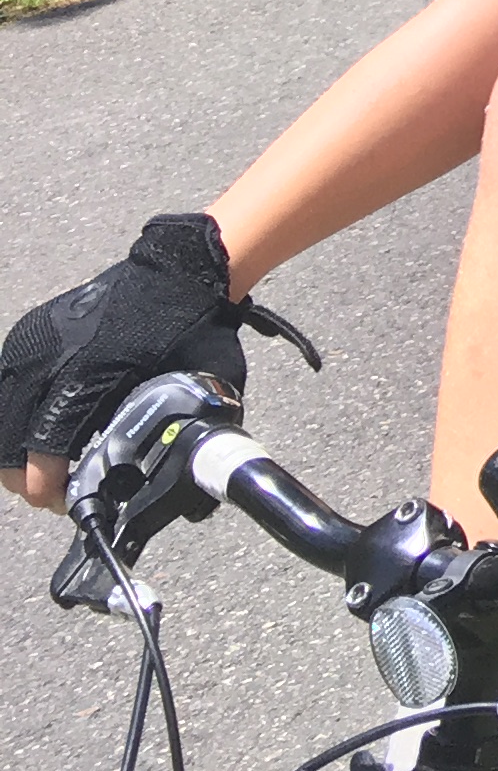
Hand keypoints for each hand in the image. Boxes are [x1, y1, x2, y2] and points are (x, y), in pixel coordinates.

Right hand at [4, 215, 252, 507]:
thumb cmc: (193, 326)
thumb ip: (191, 432)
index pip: (47, 442)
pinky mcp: (28, 335)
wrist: (179, 267)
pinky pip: (4, 390)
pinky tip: (34, 436)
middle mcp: (52, 357)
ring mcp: (34, 343)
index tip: (60, 503)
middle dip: (24, 477)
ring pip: (1, 418)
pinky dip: (13, 421)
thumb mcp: (204, 382)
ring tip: (41, 471)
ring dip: (12, 452)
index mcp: (91, 372)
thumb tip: (190, 488)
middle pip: (9, 438)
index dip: (46, 483)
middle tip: (51, 494)